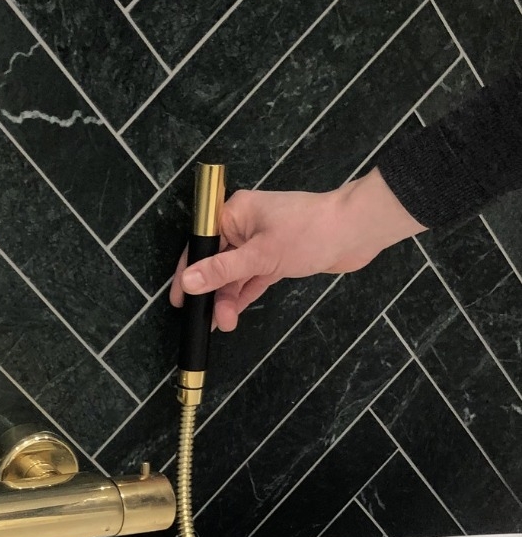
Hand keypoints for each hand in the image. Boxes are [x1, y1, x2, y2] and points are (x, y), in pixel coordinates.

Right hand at [169, 167, 425, 331]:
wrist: (358, 230)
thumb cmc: (307, 233)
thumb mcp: (260, 255)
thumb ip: (222, 271)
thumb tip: (187, 282)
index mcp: (234, 213)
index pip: (200, 243)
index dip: (187, 272)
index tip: (179, 300)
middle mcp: (244, 225)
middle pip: (217, 261)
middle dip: (212, 292)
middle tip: (208, 321)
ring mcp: (262, 242)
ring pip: (236, 273)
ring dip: (230, 297)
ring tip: (225, 324)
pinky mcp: (278, 257)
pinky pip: (252, 277)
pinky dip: (245, 294)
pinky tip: (234, 313)